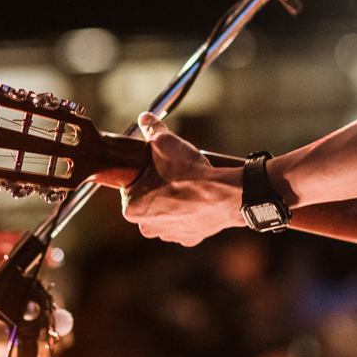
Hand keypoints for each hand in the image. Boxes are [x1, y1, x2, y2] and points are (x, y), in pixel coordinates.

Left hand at [120, 112, 242, 245]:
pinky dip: (190, 212)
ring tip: (187, 185)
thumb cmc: (189, 173)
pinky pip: (185, 223)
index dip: (144, 174)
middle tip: (173, 174)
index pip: (131, 187)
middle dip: (158, 188)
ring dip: (174, 202)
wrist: (224, 195)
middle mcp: (146, 227)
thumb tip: (145, 118)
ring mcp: (168, 234)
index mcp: (132, 208)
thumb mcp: (165, 143)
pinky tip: (197, 200)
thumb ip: (151, 129)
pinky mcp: (189, 238)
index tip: (156, 167)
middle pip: (148, 201)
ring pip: (166, 213)